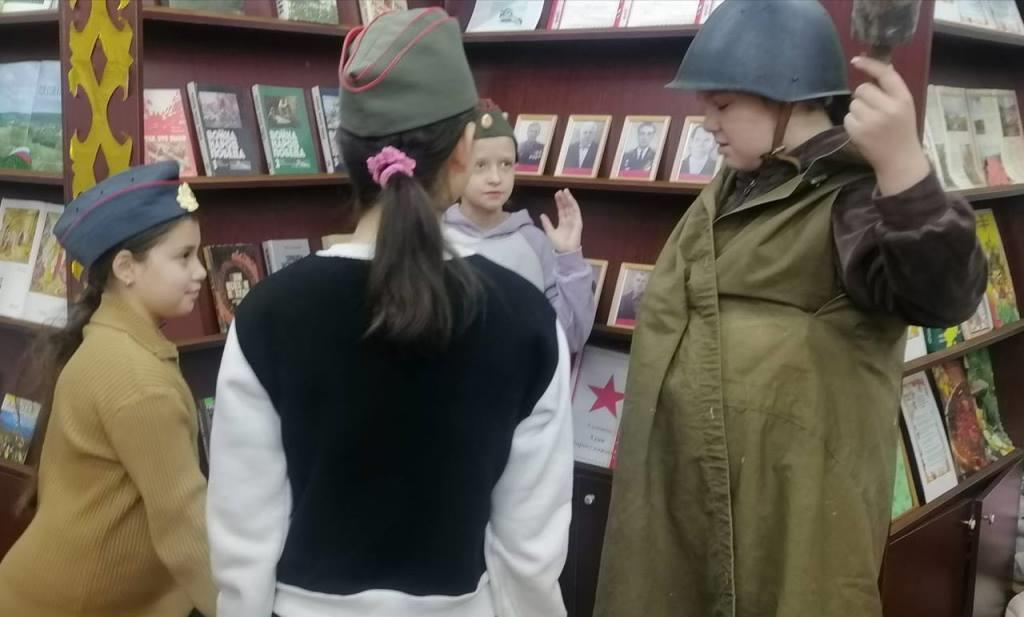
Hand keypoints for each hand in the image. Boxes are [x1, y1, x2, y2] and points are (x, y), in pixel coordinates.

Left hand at [540, 189, 582, 253]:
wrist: (565, 251)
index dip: (559, 202)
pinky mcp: (578, 222)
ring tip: (565, 191)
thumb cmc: (558, 244)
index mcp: (563, 223)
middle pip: (566, 207)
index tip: (556, 194)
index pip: (561, 210)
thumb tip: (542, 215)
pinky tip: (570, 198)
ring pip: (571, 207)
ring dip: (569, 199)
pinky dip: (573, 204)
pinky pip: (576, 211)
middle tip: (560, 191)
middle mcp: (569, 220)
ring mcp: (574, 221)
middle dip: (563, 199)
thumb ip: (546, 223)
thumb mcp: (550, 232)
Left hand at [846, 55, 929, 195]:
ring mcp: (872, 120)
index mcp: (903, 99)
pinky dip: (852, 123)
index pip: (885, 74)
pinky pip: (847, 117)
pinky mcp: (858, 132)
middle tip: (873, 110)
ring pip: (853, 103)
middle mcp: (888, 108)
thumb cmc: (901, 131)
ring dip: (858, 110)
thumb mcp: (904, 107)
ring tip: (870, 122)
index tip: (856, 60)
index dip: (869, 64)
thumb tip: (874, 67)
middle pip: (863, 88)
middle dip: (864, 97)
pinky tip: (864, 131)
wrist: (899, 160)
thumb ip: (891, 90)